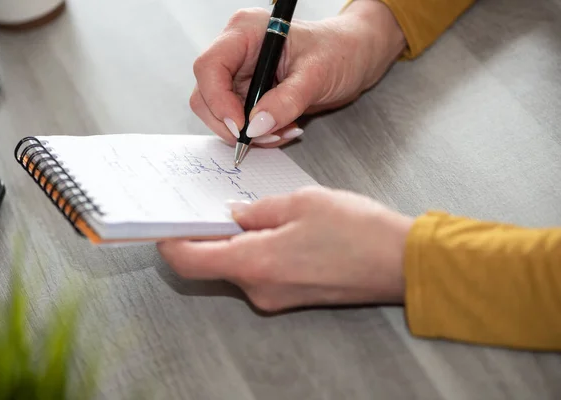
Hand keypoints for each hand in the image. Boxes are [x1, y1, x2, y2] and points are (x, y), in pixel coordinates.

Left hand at [157, 186, 412, 311]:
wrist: (400, 262)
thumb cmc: (355, 230)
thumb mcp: (300, 203)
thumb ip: (257, 210)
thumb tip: (234, 216)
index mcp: (254, 263)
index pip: (189, 260)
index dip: (170, 242)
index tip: (164, 223)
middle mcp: (259, 289)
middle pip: (212, 263)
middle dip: (207, 234)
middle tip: (212, 203)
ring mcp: (276, 297)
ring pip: (238, 266)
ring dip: (235, 240)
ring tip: (252, 209)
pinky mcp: (291, 297)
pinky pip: (260, 272)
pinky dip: (256, 250)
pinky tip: (275, 227)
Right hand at [190, 1, 405, 146]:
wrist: (354, 59)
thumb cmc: (340, 52)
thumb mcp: (316, 75)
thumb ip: (286, 100)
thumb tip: (255, 127)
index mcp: (245, 33)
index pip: (209, 67)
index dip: (218, 100)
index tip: (241, 127)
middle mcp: (236, 53)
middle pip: (206, 95)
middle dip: (233, 124)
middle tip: (265, 135)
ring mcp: (240, 76)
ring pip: (220, 115)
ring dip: (248, 134)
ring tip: (283, 132)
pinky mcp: (248, 96)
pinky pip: (239, 123)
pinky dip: (258, 134)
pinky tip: (283, 129)